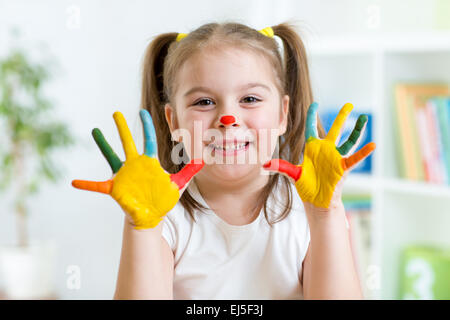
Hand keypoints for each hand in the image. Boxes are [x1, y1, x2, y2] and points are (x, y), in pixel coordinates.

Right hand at [71, 109, 203, 228]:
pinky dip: (87, 184)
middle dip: (122, 127)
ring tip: (95, 131)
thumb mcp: (179, 184)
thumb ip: (191, 171)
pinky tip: (74, 182)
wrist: (152, 215)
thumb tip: (205, 160)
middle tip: (116, 112)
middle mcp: (134, 165)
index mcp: (149, 162)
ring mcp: (123, 175)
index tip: (144, 111)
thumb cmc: (163, 198)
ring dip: (103, 144)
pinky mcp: (115, 188)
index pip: (148, 140)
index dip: (147, 126)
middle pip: (128, 142)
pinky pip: (98, 186)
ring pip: (111, 156)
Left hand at [263, 102, 374, 208]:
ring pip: (348, 140)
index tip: (315, 104)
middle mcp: (326, 150)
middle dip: (341, 117)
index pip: (312, 128)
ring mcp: (336, 158)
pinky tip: (372, 145)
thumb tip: (264, 165)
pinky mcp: (342, 168)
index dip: (312, 116)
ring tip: (364, 117)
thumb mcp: (293, 174)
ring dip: (357, 130)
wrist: (316, 202)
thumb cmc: (306, 187)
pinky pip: (354, 158)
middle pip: (335, 130)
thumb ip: (281, 167)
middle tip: (349, 104)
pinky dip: (363, 152)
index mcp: (312, 148)